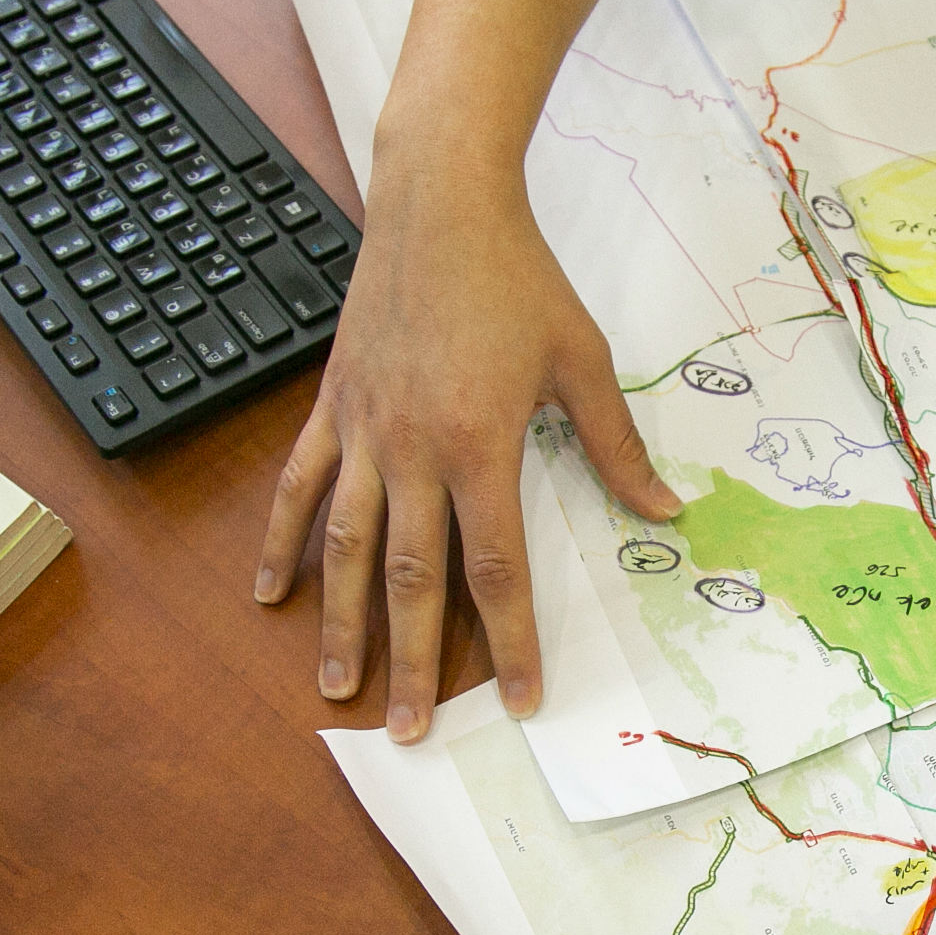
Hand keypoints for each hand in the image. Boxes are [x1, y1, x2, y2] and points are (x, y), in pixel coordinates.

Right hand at [254, 150, 680, 739]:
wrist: (440, 203)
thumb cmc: (518, 278)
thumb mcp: (583, 360)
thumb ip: (616, 447)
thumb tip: (664, 511)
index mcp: (480, 446)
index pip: (495, 570)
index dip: (509, 642)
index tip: (520, 699)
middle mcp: (412, 451)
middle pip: (409, 580)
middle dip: (411, 663)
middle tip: (408, 731)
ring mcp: (364, 432)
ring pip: (344, 548)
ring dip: (340, 625)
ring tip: (336, 688)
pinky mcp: (333, 407)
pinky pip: (300, 488)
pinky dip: (282, 544)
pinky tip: (271, 595)